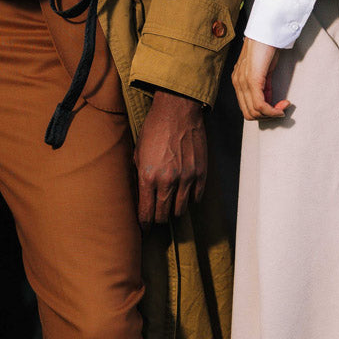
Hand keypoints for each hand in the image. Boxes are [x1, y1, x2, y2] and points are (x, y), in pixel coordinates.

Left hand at [134, 90, 206, 226]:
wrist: (178, 110)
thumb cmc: (154, 128)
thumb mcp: (138, 152)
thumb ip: (139, 175)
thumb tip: (140, 195)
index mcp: (147, 176)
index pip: (146, 213)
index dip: (144, 224)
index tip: (144, 228)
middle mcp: (167, 181)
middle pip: (163, 215)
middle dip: (158, 219)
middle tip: (156, 217)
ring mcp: (186, 178)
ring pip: (180, 210)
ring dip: (174, 210)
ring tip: (170, 205)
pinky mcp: (201, 173)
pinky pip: (196, 197)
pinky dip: (190, 199)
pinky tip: (185, 193)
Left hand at [232, 38, 289, 120]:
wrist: (267, 30)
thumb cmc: (266, 47)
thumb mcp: (263, 69)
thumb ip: (263, 85)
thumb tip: (268, 99)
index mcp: (238, 80)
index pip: (246, 107)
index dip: (263, 113)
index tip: (278, 108)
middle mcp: (237, 82)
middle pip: (248, 113)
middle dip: (267, 117)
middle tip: (281, 110)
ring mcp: (243, 82)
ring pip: (254, 111)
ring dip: (271, 114)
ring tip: (283, 107)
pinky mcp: (252, 80)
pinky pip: (260, 104)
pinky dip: (272, 110)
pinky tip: (282, 106)